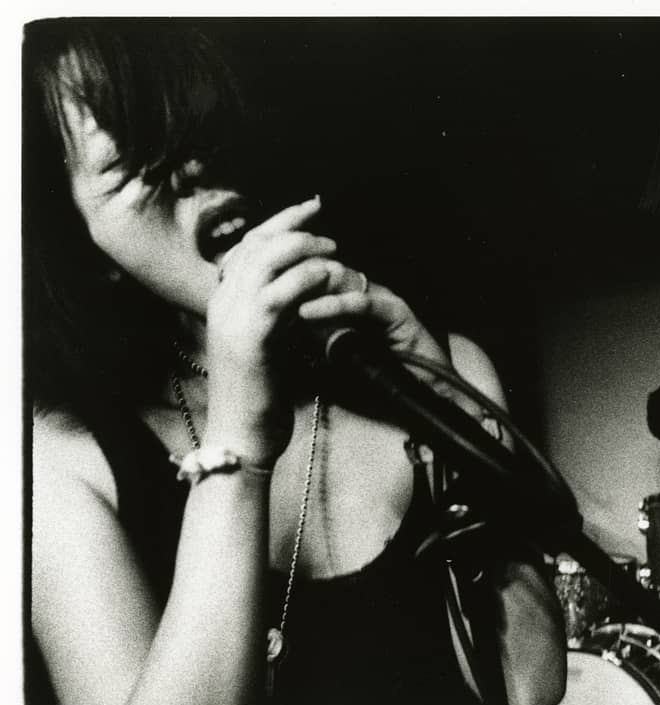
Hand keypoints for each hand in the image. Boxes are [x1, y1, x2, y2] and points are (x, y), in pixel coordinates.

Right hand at [203, 196, 338, 464]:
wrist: (239, 437)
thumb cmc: (258, 396)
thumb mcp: (268, 344)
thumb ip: (279, 313)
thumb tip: (306, 288)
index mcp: (223, 302)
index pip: (248, 245)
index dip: (280, 222)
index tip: (311, 208)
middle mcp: (221, 303)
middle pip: (256, 243)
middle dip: (295, 227)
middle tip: (328, 231)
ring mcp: (231, 318)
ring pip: (266, 260)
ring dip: (305, 250)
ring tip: (333, 254)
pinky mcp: (250, 338)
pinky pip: (280, 294)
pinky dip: (307, 280)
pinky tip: (328, 279)